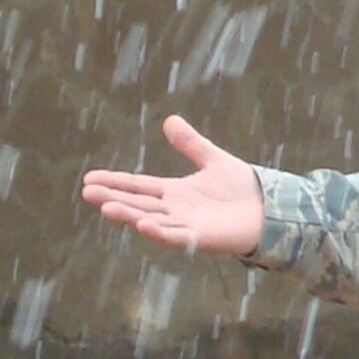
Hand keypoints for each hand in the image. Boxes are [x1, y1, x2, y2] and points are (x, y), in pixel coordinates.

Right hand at [81, 116, 266, 255]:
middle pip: (138, 203)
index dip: (115, 182)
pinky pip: (176, 236)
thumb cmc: (244, 189)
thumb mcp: (213, 159)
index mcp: (175, 192)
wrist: (272, 208)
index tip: (89, 179)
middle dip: (113, 198)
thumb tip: (170, 120)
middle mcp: (176, 210)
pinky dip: (160, 232)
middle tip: (87, 192)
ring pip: (151, 220)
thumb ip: (192, 144)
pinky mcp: (201, 238)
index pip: (138, 186)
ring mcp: (186, 225)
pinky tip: (143, 225)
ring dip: (129, 215)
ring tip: (106, 207)